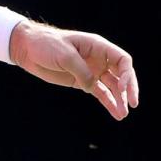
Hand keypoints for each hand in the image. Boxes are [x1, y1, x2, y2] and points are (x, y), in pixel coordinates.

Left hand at [10, 20, 138, 119]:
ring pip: (112, 86)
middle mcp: (98, 59)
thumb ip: (82, 71)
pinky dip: (108, 102)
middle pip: (122, 74)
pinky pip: (100, 93)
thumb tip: (92, 86)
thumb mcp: (65, 55)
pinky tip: (116, 113)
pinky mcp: (82, 81)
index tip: (123, 88)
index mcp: (97, 46)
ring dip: (119, 100)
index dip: (127, 74)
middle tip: (133, 104)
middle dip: (129, 89)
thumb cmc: (46, 45)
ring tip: (122, 115)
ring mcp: (91, 70)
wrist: (27, 49)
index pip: (122, 59)